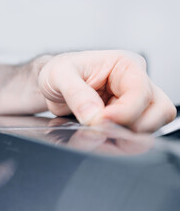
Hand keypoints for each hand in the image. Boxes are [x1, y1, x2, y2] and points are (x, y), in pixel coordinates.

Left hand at [38, 50, 175, 131]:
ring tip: (97, 136)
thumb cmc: (58, 71)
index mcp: (124, 65)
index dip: (125, 112)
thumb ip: (76, 93)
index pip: (141, 92)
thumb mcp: (59, 74)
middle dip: (132, 127)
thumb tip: (94, 116)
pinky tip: (98, 141)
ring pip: (150, 127)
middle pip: (158, 111)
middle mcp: (134, 83)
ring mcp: (131, 104)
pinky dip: (117, 144)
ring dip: (126, 139)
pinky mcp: (123, 121)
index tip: (101, 120)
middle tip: (103, 130)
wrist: (51, 85)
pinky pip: (132, 138)